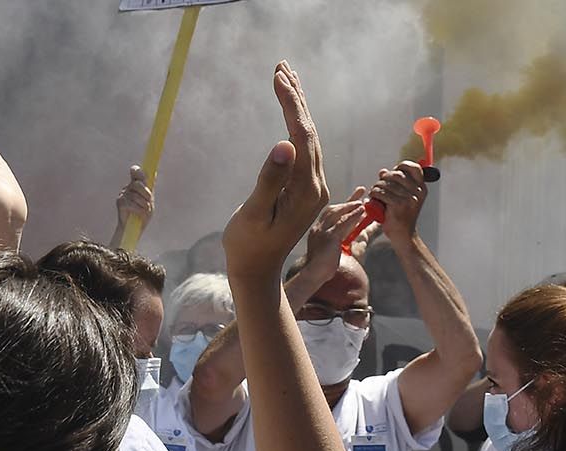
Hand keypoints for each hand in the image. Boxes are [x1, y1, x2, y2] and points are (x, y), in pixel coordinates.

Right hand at [116, 164, 153, 227]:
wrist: (134, 228)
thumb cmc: (142, 213)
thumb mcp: (149, 200)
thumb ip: (150, 188)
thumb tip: (154, 173)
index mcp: (136, 186)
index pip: (135, 172)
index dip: (138, 171)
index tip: (144, 175)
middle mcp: (128, 188)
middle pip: (137, 184)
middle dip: (145, 193)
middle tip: (149, 200)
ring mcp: (122, 195)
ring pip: (136, 196)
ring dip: (144, 205)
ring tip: (145, 210)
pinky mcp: (120, 203)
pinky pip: (132, 204)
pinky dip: (140, 210)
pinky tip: (140, 214)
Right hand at [222, 61, 329, 279]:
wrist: (257, 269)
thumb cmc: (249, 244)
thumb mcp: (256, 213)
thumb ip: (270, 180)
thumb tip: (285, 145)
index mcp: (307, 191)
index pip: (303, 138)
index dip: (291, 105)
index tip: (278, 77)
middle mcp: (317, 186)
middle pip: (310, 133)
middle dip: (296, 97)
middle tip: (282, 65)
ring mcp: (313, 186)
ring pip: (309, 138)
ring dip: (298, 107)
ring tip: (285, 76)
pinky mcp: (305, 188)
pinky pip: (304, 148)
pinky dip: (296, 124)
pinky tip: (290, 110)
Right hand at [303, 186, 366, 274]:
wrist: (314, 276)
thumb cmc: (324, 267)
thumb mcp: (335, 250)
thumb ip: (344, 240)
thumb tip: (357, 233)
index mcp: (319, 230)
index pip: (332, 212)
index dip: (345, 203)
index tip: (357, 196)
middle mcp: (319, 228)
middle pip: (334, 208)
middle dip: (348, 199)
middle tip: (361, 190)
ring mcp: (322, 232)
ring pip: (336, 213)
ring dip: (350, 205)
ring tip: (362, 201)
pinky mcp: (328, 238)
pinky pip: (341, 223)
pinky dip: (352, 216)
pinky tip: (361, 210)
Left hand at [370, 161, 426, 241]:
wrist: (403, 235)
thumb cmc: (401, 215)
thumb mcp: (402, 196)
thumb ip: (394, 182)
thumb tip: (382, 171)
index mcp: (421, 188)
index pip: (413, 168)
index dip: (401, 166)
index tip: (393, 173)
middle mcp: (417, 192)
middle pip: (395, 174)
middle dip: (384, 179)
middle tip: (379, 187)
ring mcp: (409, 199)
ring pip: (385, 184)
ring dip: (376, 188)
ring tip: (375, 195)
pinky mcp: (398, 205)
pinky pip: (381, 193)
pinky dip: (374, 195)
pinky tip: (373, 199)